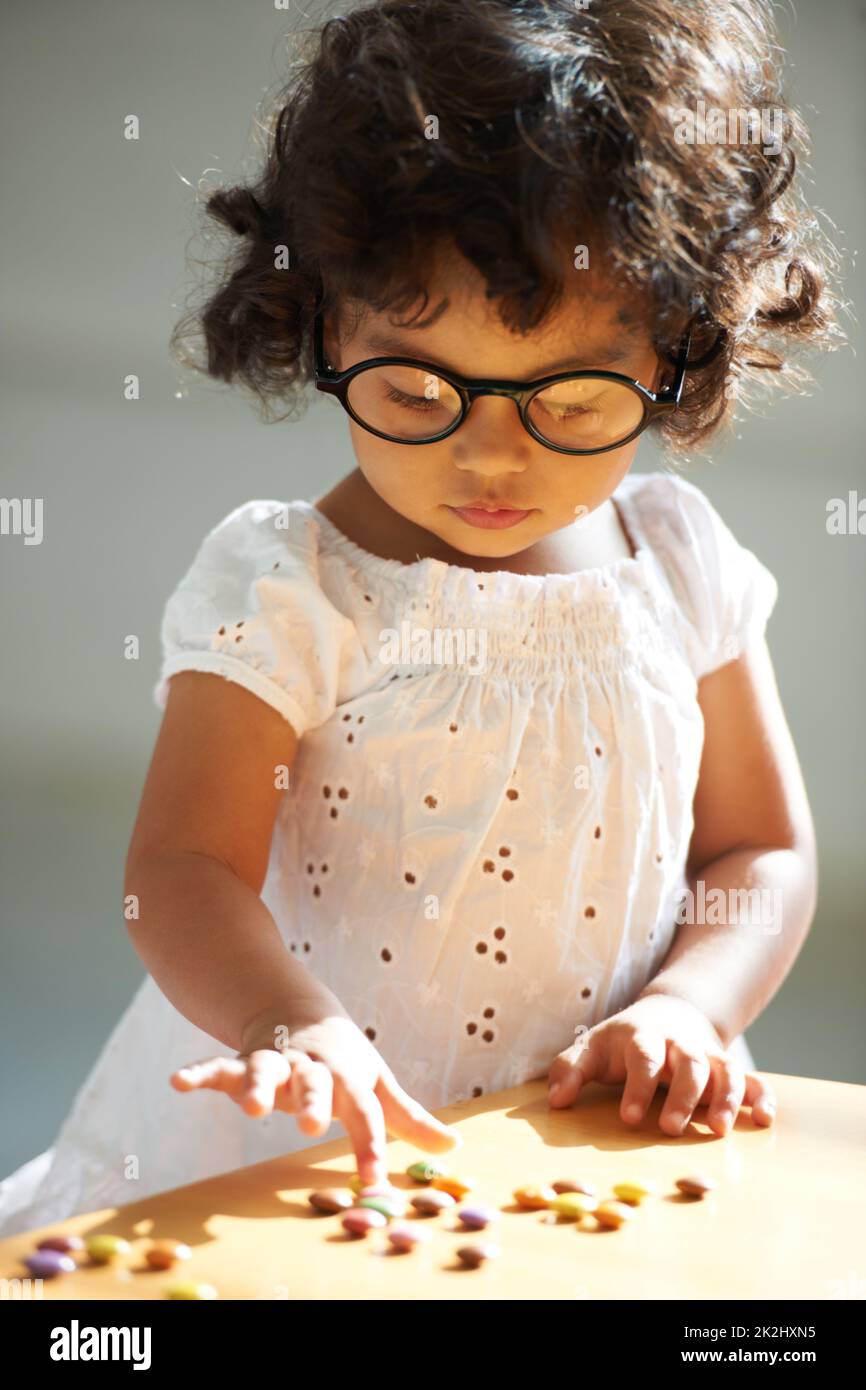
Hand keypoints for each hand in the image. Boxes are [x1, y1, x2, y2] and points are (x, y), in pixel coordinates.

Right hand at [170, 1014, 461, 1187]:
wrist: (298, 1010)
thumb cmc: (343, 1058)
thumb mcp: (377, 1082)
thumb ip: (408, 1117)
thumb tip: (453, 1144)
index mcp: (348, 1079)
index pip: (365, 1114)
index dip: (370, 1147)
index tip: (375, 1182)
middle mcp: (312, 1070)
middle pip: (316, 1084)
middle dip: (313, 1103)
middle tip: (311, 1126)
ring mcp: (276, 1063)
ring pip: (267, 1072)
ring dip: (259, 1087)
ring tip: (250, 1109)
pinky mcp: (242, 1061)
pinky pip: (219, 1067)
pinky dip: (199, 1073)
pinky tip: (178, 1082)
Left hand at [547, 992, 776, 1136]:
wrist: (668, 1013)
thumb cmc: (622, 1042)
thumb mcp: (591, 1048)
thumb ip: (570, 1070)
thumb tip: (556, 1101)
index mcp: (643, 1037)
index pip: (642, 1056)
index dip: (638, 1085)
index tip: (629, 1118)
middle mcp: (679, 1044)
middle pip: (688, 1062)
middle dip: (683, 1095)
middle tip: (671, 1129)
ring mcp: (707, 1055)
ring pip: (724, 1069)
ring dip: (726, 1098)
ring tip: (719, 1131)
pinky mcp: (727, 1069)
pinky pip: (751, 1080)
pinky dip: (761, 1096)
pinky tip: (763, 1120)